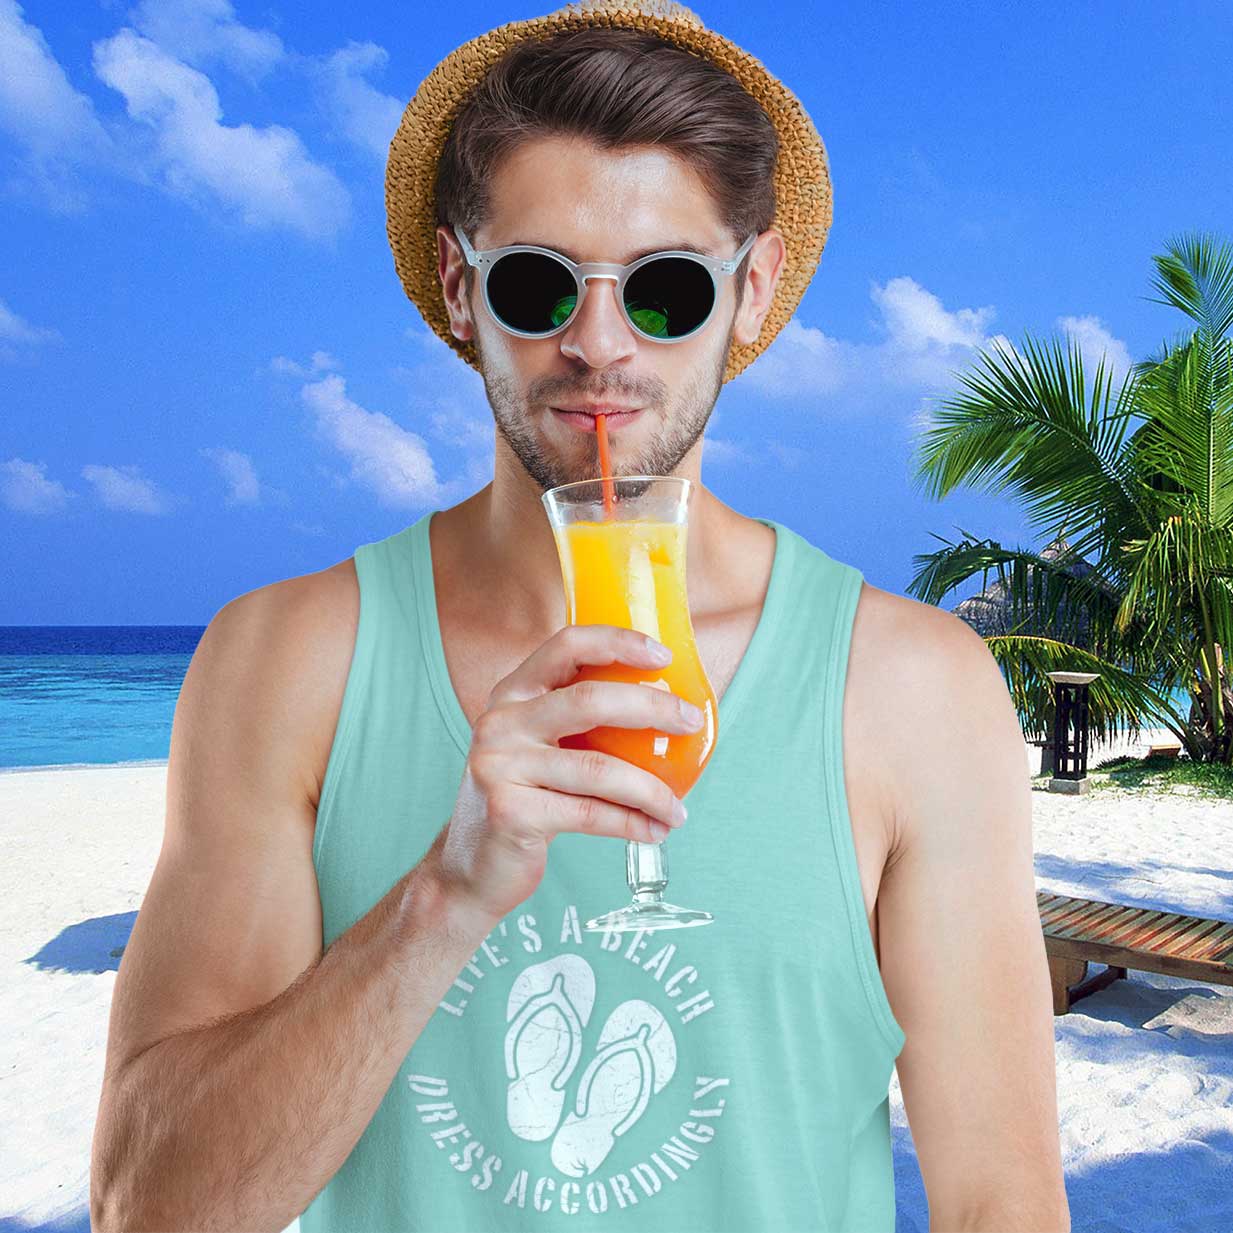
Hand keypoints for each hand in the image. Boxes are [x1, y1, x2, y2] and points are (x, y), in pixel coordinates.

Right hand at [428, 624, 703, 926]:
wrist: (470, 869)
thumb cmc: (523, 800)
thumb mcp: (538, 747)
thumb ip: (577, 723)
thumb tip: (667, 707)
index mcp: (512, 694)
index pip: (566, 645)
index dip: (618, 641)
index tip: (664, 655)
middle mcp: (500, 722)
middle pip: (589, 700)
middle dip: (652, 707)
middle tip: (691, 723)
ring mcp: (501, 766)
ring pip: (599, 769)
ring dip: (651, 790)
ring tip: (678, 809)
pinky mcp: (510, 812)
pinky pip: (591, 814)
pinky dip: (632, 823)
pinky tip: (655, 830)